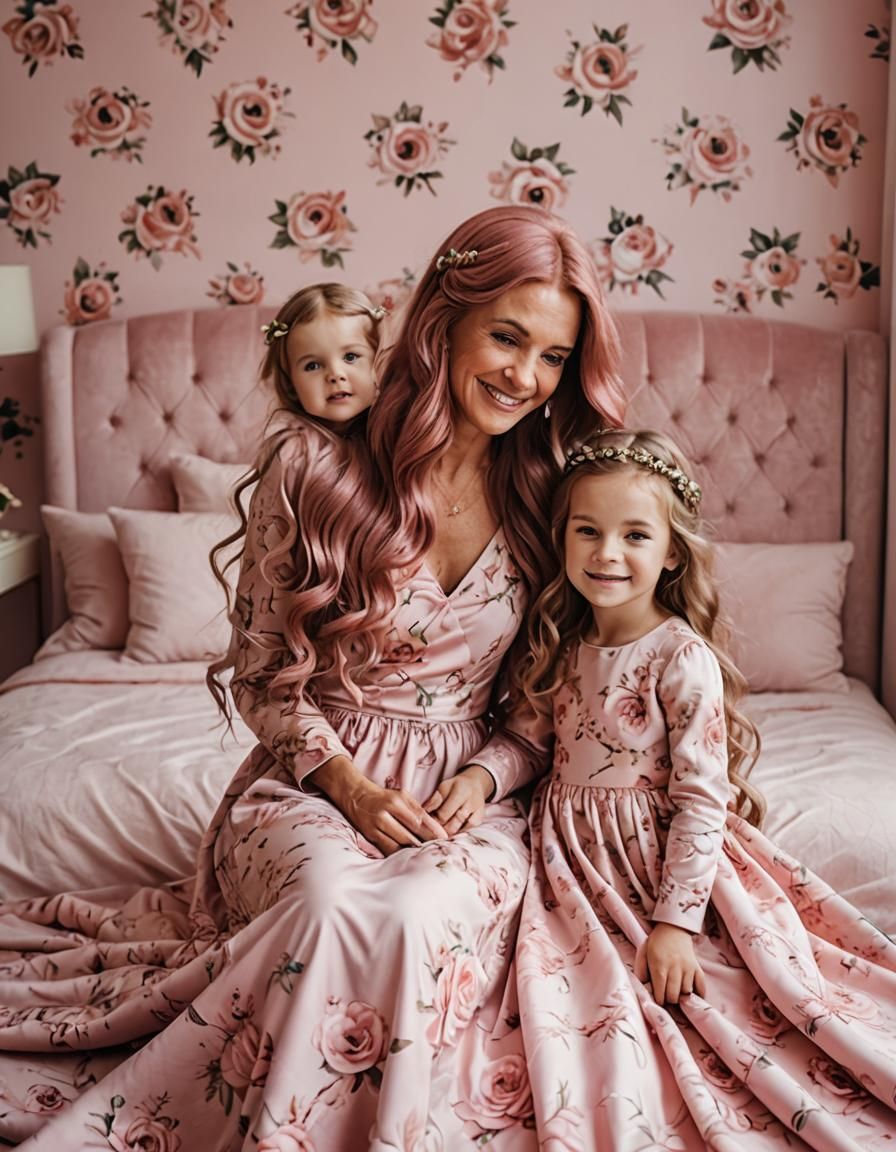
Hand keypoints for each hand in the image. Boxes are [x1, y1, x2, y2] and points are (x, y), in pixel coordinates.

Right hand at [314, 756, 446, 855]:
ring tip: (427, 857)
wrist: (356, 796)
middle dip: (426, 843)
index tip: (445, 838)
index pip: (419, 818)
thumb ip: (417, 810)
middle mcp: (386, 813)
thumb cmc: (384, 797)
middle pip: (411, 834)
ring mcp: (377, 826)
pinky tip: (409, 858)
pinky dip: (400, 855)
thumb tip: (435, 827)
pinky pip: (388, 849)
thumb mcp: (402, 796)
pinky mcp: (370, 836)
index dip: (433, 830)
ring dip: (414, 851)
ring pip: (399, 844)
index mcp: (397, 801)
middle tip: (440, 850)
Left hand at [423, 765, 492, 835]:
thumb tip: (423, 813)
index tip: (425, 824)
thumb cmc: (456, 786)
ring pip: (459, 831)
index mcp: (461, 791)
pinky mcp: (480, 820)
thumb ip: (434, 800)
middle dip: (439, 830)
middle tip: (430, 831)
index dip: (433, 821)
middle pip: (452, 825)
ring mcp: (478, 813)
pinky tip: (450, 831)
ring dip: (446, 834)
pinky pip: (466, 832)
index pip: (444, 814)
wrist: (475, 784)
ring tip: (438, 832)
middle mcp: (472, 803)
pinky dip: (456, 834)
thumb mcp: (444, 787)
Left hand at [635, 922, 706, 1004]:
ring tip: (676, 992)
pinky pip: (701, 986)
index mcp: (659, 965)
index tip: (658, 1000)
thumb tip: (643, 988)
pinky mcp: (697, 967)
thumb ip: (640, 971)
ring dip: (681, 996)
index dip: (659, 1001)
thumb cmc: (656, 942)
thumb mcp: (643, 953)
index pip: (660, 993)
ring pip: (686, 992)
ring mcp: (687, 967)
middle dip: (669, 1000)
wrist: (673, 928)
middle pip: (674, 996)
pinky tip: (692, 995)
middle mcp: (674, 967)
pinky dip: (698, 994)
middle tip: (667, 997)